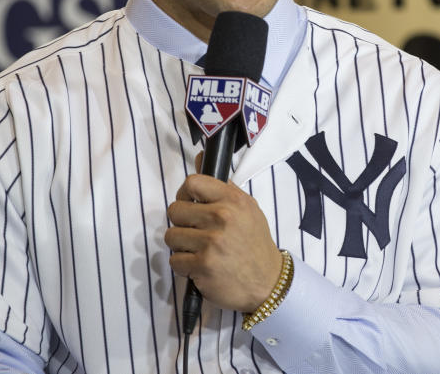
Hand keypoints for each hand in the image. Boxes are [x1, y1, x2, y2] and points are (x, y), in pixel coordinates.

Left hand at [165, 157, 282, 312]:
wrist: (268, 282)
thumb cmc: (254, 243)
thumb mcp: (247, 208)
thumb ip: (222, 186)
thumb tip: (199, 157)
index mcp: (233, 200)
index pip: (192, 183)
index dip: (185, 194)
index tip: (190, 204)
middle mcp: (222, 217)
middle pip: (175, 210)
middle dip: (181, 223)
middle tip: (195, 231)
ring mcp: (212, 242)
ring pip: (171, 236)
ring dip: (181, 246)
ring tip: (198, 250)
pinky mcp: (203, 266)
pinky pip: (175, 261)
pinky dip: (184, 266)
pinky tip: (200, 266)